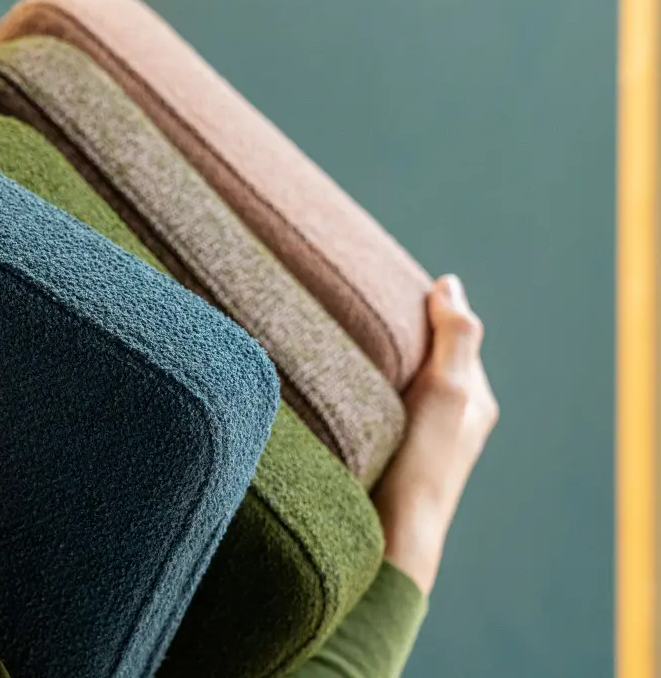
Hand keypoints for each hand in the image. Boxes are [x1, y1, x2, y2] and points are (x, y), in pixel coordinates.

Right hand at [372, 275, 498, 594]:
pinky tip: (349, 386)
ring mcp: (426, 437)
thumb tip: (450, 285)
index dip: (429, 309)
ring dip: (387, 362)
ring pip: (408, 383)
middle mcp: (456, 416)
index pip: (455, 335)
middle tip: (366, 310)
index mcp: (475, 398)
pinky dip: (374, 388)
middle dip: (406, 334)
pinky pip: (389, 405)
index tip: (392, 286)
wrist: (394, 539)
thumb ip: (456, 336)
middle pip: (431, 358)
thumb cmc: (423, 463)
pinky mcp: (398, 452)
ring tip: (352, 342)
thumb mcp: (448, 390)